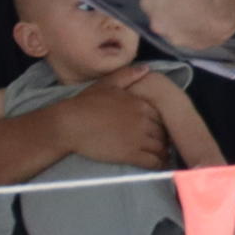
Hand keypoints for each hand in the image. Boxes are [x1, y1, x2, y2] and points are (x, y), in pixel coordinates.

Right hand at [41, 78, 173, 169]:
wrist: (70, 124)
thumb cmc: (85, 103)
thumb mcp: (106, 84)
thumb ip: (127, 76)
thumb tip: (146, 68)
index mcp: (139, 104)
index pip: (160, 116)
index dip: (161, 124)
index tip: (158, 130)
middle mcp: (143, 121)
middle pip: (163, 132)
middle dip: (164, 139)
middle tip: (162, 145)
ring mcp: (138, 138)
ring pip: (160, 147)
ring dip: (163, 153)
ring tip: (162, 157)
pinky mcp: (130, 154)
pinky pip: (153, 161)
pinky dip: (158, 164)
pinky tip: (158, 166)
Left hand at [138, 0, 234, 53]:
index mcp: (149, 2)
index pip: (151, 2)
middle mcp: (158, 24)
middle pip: (162, 21)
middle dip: (173, 16)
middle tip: (191, 6)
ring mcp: (177, 39)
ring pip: (179, 33)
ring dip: (188, 27)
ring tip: (205, 16)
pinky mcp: (197, 48)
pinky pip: (197, 40)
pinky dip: (203, 33)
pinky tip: (215, 23)